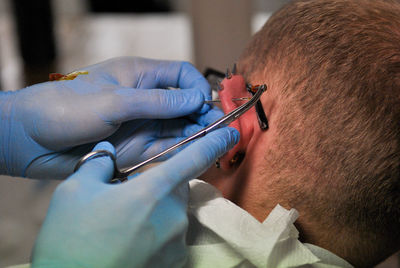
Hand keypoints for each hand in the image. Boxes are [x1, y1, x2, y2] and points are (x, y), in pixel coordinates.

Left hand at [0, 57, 211, 178]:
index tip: (206, 105)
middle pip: (185, 104)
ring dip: (199, 134)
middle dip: (204, 114)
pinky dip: (184, 150)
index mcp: (140, 76)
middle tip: (220, 129)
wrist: (32, 139)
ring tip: (217, 143)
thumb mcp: (115, 101)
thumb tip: (195, 100)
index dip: (197, 88)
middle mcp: (145, 100)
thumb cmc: (67, 108)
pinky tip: (199, 153)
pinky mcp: (138, 148)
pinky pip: (168, 148)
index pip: (181, 75)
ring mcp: (143, 125)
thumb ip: (157, 103)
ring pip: (180, 128)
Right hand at [31, 127, 238, 267]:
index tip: (231, 132)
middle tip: (128, 196)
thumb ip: (99, 164)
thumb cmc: (73, 238)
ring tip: (124, 223)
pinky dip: (157, 233)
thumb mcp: (75, 191)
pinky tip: (132, 240)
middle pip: (177, 186)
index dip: (215, 141)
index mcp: (154, 189)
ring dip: (156, 210)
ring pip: (173, 211)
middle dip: (159, 184)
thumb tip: (107, 152)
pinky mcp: (175, 262)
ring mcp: (177, 241)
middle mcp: (174, 214)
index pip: (195, 157)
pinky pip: (171, 235)